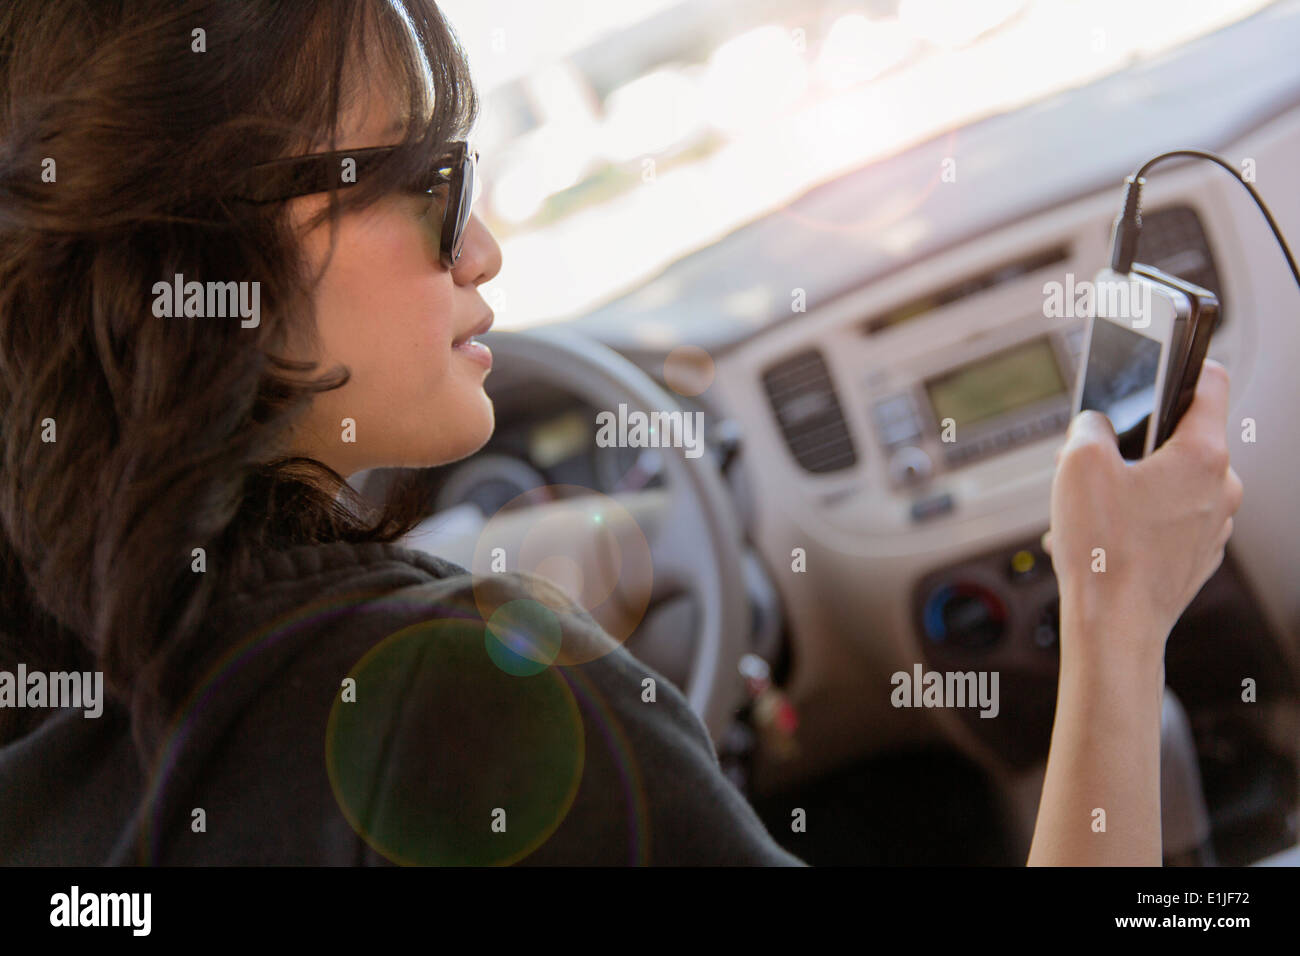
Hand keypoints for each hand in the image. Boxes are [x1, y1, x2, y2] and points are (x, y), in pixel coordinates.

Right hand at [1043, 359, 1242, 664]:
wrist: (1114, 627)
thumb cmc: (1104, 552)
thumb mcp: (1077, 463)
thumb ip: (1089, 427)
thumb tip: (1094, 427)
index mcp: (1202, 454)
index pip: (1209, 381)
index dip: (1180, 362)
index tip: (1162, 359)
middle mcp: (1221, 488)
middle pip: (1181, 437)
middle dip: (1136, 441)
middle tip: (1098, 459)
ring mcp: (1213, 525)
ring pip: (1173, 482)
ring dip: (1135, 484)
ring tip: (1095, 508)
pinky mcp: (1197, 556)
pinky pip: (1170, 520)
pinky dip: (1139, 519)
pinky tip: (1105, 536)